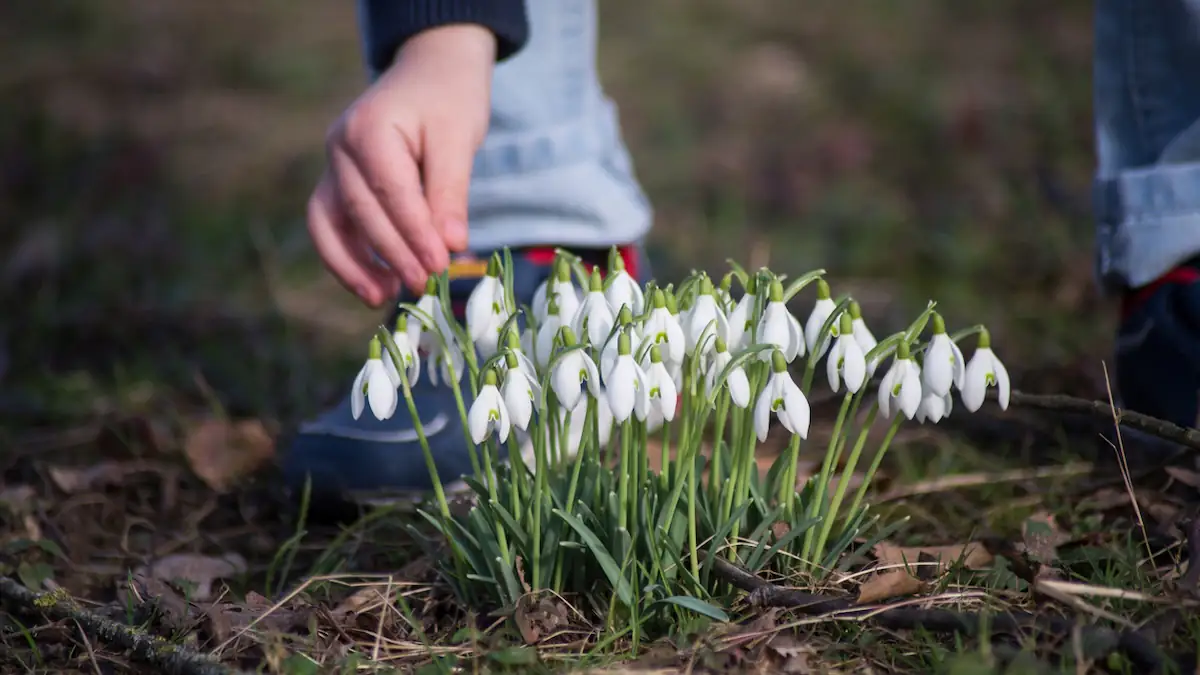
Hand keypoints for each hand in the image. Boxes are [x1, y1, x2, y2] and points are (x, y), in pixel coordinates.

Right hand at [307, 25, 494, 306]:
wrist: (430, 72)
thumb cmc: (449, 100)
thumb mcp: (459, 137)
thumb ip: (451, 191)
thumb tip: (451, 247)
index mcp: (369, 127)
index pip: (391, 192)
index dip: (416, 234)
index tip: (441, 265)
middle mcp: (340, 146)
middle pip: (362, 212)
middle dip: (395, 254)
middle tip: (428, 284)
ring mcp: (333, 166)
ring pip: (330, 224)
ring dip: (354, 266)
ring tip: (387, 296)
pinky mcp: (337, 184)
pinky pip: (331, 226)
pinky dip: (347, 259)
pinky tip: (376, 286)